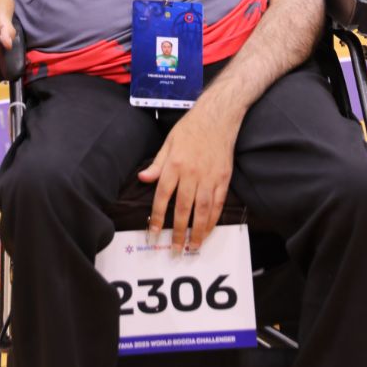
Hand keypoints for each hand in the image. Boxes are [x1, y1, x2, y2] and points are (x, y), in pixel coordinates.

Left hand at [138, 103, 234, 253]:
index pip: (163, 195)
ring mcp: (210, 177)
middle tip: (174, 249)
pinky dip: (214, 219)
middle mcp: (192, 173)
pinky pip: (218, 203)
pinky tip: (209, 230)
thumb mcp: (169, 141)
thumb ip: (157, 164)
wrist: (218, 117)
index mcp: (175, 164)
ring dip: (198, 231)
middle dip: (178, 231)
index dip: (157, 216)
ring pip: (203, 210)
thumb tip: (142, 178)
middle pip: (183, 208)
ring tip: (193, 247)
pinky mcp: (224, 179)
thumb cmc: (191, 128)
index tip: (153, 233)